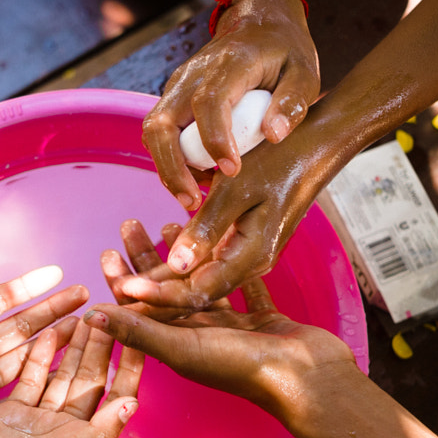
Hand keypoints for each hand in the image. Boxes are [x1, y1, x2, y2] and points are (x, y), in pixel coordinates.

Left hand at [0, 261, 87, 437]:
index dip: (28, 287)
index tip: (57, 274)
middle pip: (22, 322)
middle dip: (53, 308)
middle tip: (85, 294)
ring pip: (29, 348)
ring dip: (58, 334)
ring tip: (87, 322)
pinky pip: (26, 380)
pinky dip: (49, 368)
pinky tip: (72, 358)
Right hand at [0, 319, 142, 437]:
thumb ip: (102, 430)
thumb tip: (133, 402)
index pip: (115, 397)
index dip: (129, 368)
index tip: (137, 337)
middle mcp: (68, 429)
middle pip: (90, 380)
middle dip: (102, 348)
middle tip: (109, 314)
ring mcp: (39, 418)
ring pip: (62, 374)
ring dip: (75, 347)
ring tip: (85, 316)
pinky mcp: (12, 410)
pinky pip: (32, 377)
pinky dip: (41, 355)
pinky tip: (52, 330)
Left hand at [88, 222, 355, 419]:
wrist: (309, 380)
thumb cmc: (244, 367)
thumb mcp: (184, 347)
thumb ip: (140, 332)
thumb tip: (92, 316)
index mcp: (177, 345)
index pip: (139, 308)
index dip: (121, 280)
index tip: (108, 249)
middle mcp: (200, 338)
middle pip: (164, 292)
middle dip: (145, 258)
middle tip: (130, 223)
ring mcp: (233, 330)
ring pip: (200, 285)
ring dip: (184, 257)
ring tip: (170, 223)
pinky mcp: (262, 320)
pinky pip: (243, 288)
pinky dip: (232, 266)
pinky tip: (226, 241)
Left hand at [120, 138, 323, 309]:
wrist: (326, 144)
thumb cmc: (285, 160)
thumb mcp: (240, 191)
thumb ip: (206, 230)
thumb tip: (175, 265)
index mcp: (250, 258)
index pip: (195, 290)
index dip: (158, 293)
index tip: (123, 288)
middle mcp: (251, 264)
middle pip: (193, 287)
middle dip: (152, 286)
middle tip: (111, 277)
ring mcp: (253, 254)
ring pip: (199, 271)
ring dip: (163, 268)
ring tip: (128, 255)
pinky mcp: (252, 241)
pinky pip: (212, 255)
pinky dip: (186, 252)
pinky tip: (165, 237)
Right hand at [142, 0, 318, 210]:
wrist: (259, 22)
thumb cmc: (284, 50)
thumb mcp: (305, 72)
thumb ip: (293, 102)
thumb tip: (274, 135)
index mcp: (229, 63)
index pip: (209, 102)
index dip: (215, 138)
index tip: (231, 170)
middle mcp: (192, 74)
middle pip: (162, 123)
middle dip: (172, 167)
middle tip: (192, 202)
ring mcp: (177, 86)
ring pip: (154, 132)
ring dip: (167, 169)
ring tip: (192, 199)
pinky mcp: (173, 99)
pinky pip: (162, 135)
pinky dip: (172, 161)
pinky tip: (195, 181)